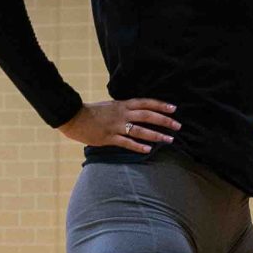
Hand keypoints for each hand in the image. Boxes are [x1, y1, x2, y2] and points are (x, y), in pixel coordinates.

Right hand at [63, 97, 178, 153]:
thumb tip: (137, 112)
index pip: (145, 103)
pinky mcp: (109, 138)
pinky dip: (138, 146)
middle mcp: (122, 114)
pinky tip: (148, 150)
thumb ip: (124, 109)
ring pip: (140, 130)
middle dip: (164, 120)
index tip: (174, 108)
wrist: (74, 117)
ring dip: (156, 135)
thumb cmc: (92, 112)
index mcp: (122, 105)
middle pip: (147, 115)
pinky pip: (126, 142)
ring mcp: (116, 126)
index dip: (160, 105)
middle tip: (178, 126)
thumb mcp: (111, 106)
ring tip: (169, 139)